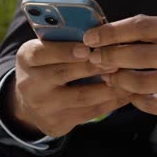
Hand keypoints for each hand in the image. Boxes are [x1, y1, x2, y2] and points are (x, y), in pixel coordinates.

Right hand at [8, 39, 130, 137]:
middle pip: (65, 74)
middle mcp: (30, 84)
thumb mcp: (47, 49)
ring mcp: (43, 107)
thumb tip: (102, 32)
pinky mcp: (57, 123)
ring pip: (82, 96)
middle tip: (117, 61)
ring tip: (129, 77)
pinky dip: (112, 102)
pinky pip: (90, 112)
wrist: (30, 101)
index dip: (65, 50)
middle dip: (94, 67)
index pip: (42, 52)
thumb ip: (67, 40)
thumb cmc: (49, 64)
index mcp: (26, 58)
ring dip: (109, 87)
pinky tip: (127, 93)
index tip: (87, 48)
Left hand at [83, 15, 156, 120]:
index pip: (141, 27)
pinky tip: (129, 92)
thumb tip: (110, 34)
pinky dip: (134, 97)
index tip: (91, 37)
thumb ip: (153, 31)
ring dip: (118, 80)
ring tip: (109, 76)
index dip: (111, 32)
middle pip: (138, 55)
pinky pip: (150, 103)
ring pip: (141, 82)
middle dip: (109, 57)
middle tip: (93, 58)